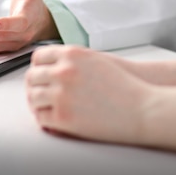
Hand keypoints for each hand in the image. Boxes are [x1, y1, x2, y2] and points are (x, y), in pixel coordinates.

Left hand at [25, 45, 156, 144]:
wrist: (143, 107)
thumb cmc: (124, 83)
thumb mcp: (96, 60)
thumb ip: (72, 59)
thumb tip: (52, 65)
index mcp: (71, 55)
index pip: (38, 57)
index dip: (37, 68)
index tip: (39, 75)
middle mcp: (63, 72)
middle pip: (32, 77)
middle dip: (34, 86)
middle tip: (37, 93)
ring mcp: (62, 94)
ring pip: (33, 98)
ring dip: (36, 103)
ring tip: (42, 107)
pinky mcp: (64, 117)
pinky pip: (42, 118)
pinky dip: (44, 119)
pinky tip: (50, 119)